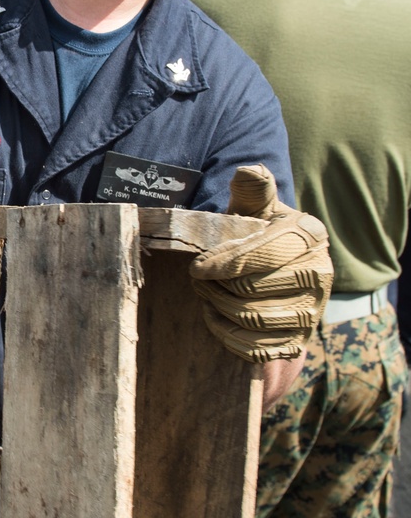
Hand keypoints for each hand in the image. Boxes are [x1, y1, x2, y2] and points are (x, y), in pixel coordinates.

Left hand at [189, 165, 332, 362]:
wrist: (276, 273)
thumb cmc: (257, 233)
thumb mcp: (254, 208)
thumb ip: (251, 189)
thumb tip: (250, 170)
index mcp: (310, 235)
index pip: (258, 256)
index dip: (220, 264)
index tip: (196, 266)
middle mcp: (321, 275)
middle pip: (250, 290)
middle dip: (214, 286)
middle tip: (197, 279)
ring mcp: (313, 312)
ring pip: (251, 319)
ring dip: (218, 308)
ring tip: (205, 295)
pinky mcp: (299, 340)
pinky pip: (256, 348)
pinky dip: (227, 335)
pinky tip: (216, 318)